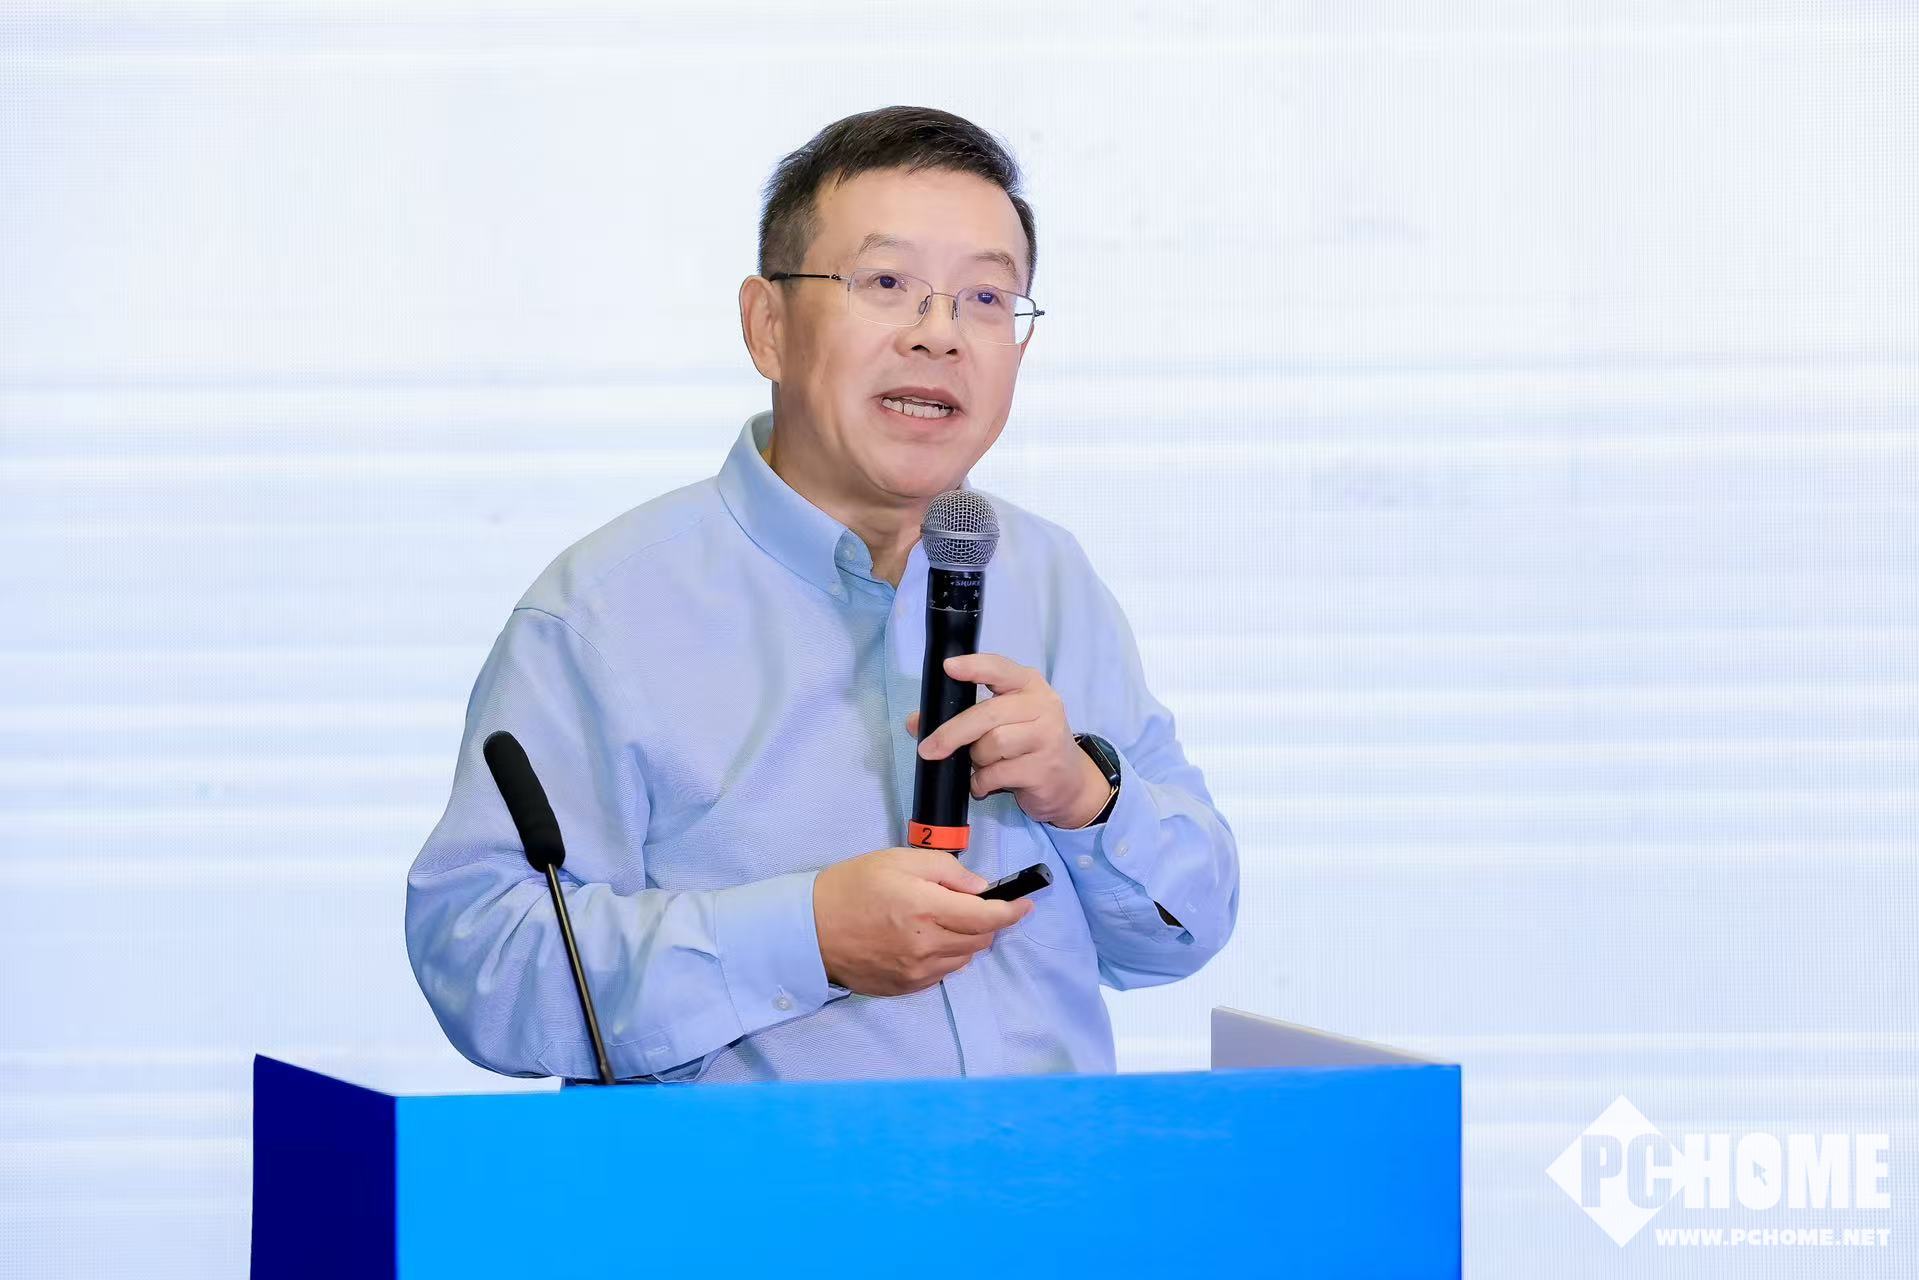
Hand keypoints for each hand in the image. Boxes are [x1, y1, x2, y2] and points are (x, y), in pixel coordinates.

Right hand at [813, 846, 1034, 996]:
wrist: (809, 928)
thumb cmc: (852, 886)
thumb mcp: (899, 860)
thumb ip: (947, 870)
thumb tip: (980, 888)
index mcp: (926, 910)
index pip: (987, 917)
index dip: (1012, 911)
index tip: (1024, 903)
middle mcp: (926, 946)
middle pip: (981, 940)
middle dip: (988, 922)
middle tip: (975, 905)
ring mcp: (916, 972)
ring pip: (965, 958)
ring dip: (968, 939)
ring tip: (945, 920)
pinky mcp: (905, 987)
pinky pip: (943, 973)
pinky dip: (947, 956)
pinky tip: (928, 939)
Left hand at [905, 653, 1110, 828]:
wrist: (1069, 783)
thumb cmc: (1027, 745)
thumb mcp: (1000, 723)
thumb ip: (961, 716)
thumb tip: (915, 723)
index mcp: (1029, 685)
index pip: (1000, 668)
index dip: (974, 667)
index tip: (948, 667)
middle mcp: (1043, 705)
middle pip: (988, 714)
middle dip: (952, 733)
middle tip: (929, 749)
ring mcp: (1048, 736)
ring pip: (992, 745)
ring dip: (976, 760)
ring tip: (980, 766)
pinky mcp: (1045, 768)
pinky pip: (998, 774)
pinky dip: (981, 782)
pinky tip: (984, 783)